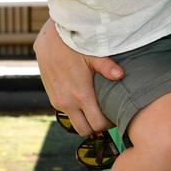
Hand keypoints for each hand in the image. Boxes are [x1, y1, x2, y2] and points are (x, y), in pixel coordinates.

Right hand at [33, 19, 122, 134]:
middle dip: (97, 128)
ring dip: (85, 120)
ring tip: (97, 109)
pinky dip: (76, 112)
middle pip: (85, 130)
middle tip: (107, 117)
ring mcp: (58, 102)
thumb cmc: (74, 46)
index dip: (108, 124)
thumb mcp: (93, 55)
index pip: (97, 124)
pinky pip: (67, 113)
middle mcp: (68, 102)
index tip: (115, 117)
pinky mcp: (52, 98)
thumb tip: (120, 75)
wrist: (49, 40)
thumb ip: (107, 67)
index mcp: (81, 95)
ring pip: (74, 123)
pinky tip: (84, 100)